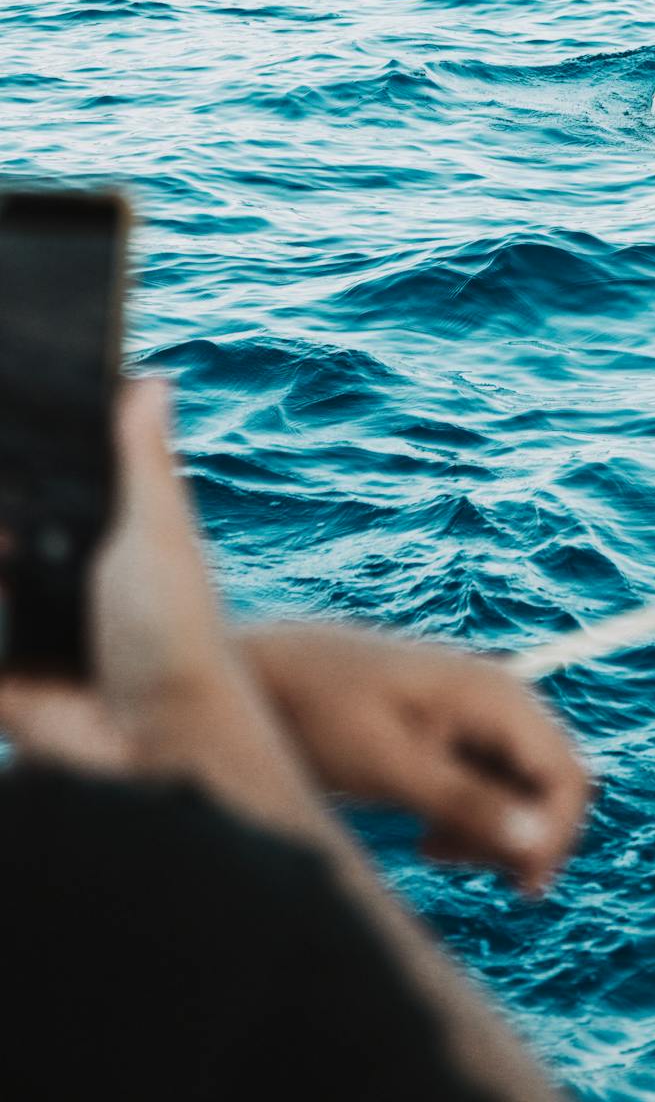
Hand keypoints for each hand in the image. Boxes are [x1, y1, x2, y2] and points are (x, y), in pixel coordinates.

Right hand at [0, 376, 231, 767]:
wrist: (159, 740)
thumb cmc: (175, 627)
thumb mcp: (158, 529)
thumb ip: (142, 457)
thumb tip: (152, 377)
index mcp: (85, 536)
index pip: (23, 490)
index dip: (5, 476)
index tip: (0, 454)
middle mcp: (45, 579)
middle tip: (7, 541)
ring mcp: (16, 629)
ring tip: (10, 583)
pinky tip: (1, 618)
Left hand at [242, 621, 591, 894]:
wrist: (268, 671)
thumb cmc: (320, 711)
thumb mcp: (390, 766)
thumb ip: (465, 802)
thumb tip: (536, 843)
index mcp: (495, 696)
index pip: (566, 777)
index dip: (554, 838)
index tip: (515, 888)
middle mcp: (499, 699)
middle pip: (555, 783)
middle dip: (527, 837)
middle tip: (458, 866)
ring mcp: (476, 715)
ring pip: (525, 789)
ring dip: (498, 833)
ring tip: (434, 852)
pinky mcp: (452, 733)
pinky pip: (492, 785)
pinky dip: (473, 820)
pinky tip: (428, 839)